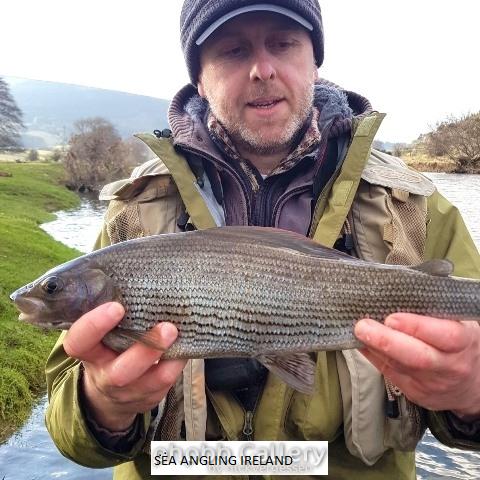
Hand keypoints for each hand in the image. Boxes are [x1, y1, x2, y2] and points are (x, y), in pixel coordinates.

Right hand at [63, 302, 186, 430]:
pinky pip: (167, 382)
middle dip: (145, 349)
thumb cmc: (108, 349)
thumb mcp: (100, 336)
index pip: (79, 342)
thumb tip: (133, 273)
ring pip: (149, 380)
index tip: (116, 307)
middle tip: (167, 326)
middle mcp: (107, 375)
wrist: (109, 397)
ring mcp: (131, 390)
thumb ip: (109, 314)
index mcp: (89, 353)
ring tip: (179, 333)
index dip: (94, 326)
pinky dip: (178, 362)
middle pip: (121, 371)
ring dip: (168, 357)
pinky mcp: (151, 395)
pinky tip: (186, 344)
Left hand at [354, 313, 479, 418]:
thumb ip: (435, 311)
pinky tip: (361, 343)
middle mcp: (450, 366)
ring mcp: (432, 384)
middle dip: (386, 340)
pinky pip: (390, 374)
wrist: (474, 385)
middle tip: (363, 326)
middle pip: (417, 357)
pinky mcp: (416, 394)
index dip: (416, 327)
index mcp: (464, 343)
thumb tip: (399, 292)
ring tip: (358, 331)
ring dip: (374, 347)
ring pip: (399, 366)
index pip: (445, 336)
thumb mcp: (458, 324)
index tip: (392, 317)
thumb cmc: (460, 344)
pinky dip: (373, 357)